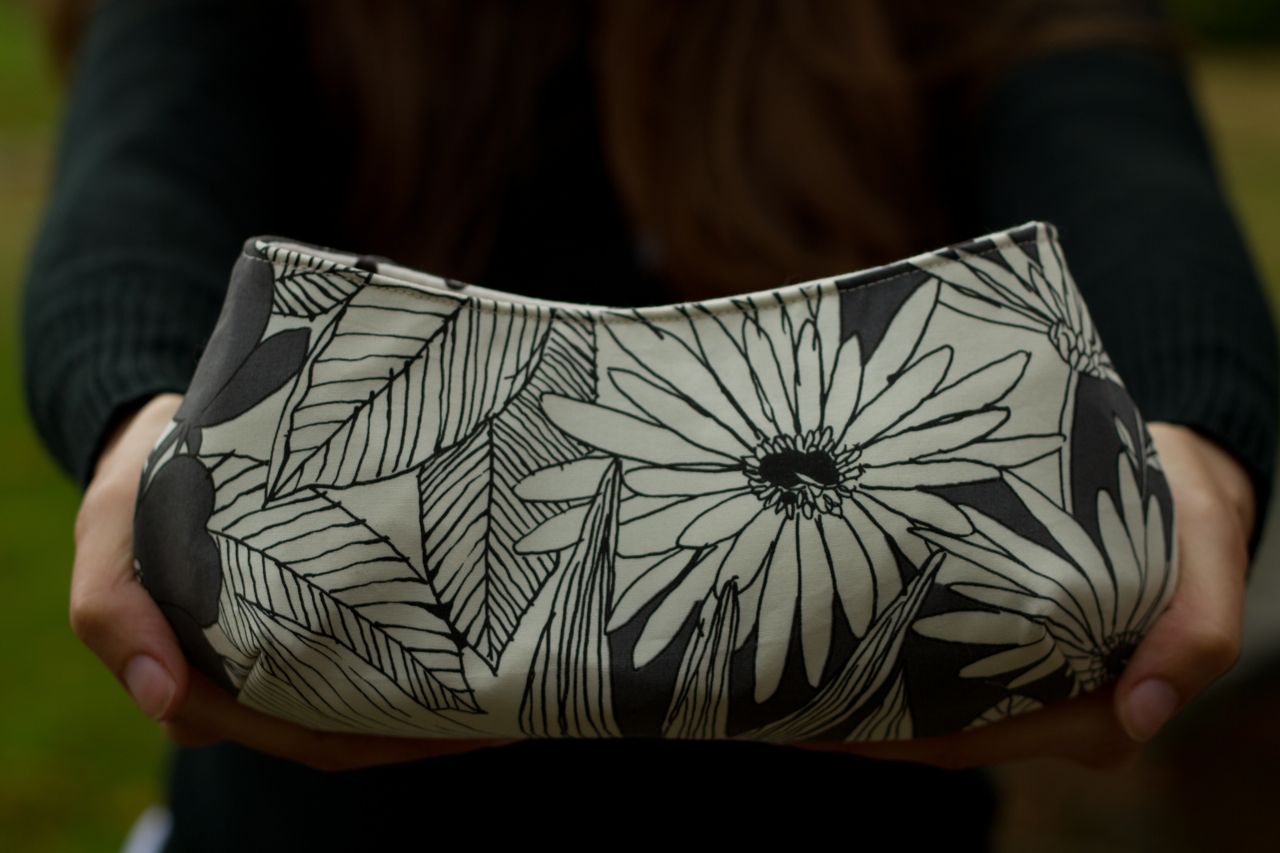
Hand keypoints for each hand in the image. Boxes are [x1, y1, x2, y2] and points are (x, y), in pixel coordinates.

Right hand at [70, 392, 516, 771]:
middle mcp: (247, 684)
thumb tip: (163, 701)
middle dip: (425, 730)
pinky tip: (481, 651)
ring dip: (433, 708)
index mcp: (198, 684)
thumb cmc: (140, 482)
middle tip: (508, 712)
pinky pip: (367, 657)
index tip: (457, 721)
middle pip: (344, 728)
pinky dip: (420, 665)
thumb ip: (114, 605)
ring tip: (513, 690)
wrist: (168, 437)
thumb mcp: (108, 528)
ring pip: (361, 703)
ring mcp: (282, 652)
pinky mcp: (310, 615)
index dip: (373, 735)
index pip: (291, 728)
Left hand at [791, 421, 1254, 769]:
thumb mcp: (1209, 549)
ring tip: (773, 675)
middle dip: (852, 722)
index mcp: (1096, 712)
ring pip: (921, 703)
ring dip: (851, 695)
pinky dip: (874, 657)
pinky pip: (925, 662)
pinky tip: (817, 629)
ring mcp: (1014, 674)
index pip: (980, 737)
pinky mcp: (993, 637)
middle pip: (931, 730)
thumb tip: (1141, 711)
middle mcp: (1045, 705)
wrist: (1170, 476)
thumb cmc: (1186, 514)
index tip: (820, 720)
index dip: (897, 736)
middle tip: (767, 696)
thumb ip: (1194, 631)